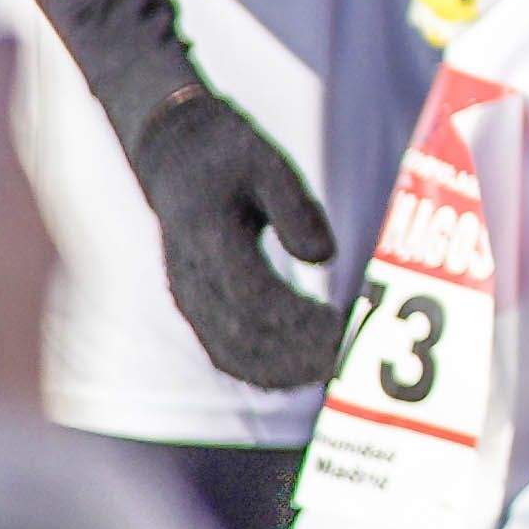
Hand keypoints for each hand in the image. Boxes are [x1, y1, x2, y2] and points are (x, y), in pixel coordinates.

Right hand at [125, 79, 339, 390]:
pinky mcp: (194, 307)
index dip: (301, 320)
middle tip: (353, 357)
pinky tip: (302, 372)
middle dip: (300, 353)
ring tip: (335, 369)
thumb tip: (325, 257)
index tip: (347, 327)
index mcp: (210, 241)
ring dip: (283, 370)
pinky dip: (261, 370)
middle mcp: (192, 279)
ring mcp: (188, 298)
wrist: (175, 158)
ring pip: (232, 353)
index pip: (257, 297)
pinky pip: (223, 351)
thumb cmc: (231, 157)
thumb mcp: (268, 163)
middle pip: (246, 335)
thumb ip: (296, 208)